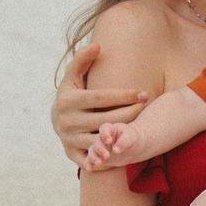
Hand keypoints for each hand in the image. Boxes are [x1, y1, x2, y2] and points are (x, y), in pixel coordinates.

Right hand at [52, 43, 147, 166]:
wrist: (58, 118)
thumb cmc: (73, 91)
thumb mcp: (73, 75)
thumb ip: (83, 59)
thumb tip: (97, 45)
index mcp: (68, 100)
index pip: (101, 98)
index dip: (124, 95)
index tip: (144, 92)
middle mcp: (66, 121)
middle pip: (104, 119)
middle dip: (129, 113)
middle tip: (147, 107)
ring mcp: (68, 139)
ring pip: (99, 141)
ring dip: (121, 137)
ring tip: (142, 128)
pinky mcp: (71, 154)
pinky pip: (90, 159)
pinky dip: (105, 158)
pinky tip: (125, 152)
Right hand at [84, 121, 138, 170]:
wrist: (132, 147)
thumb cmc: (131, 138)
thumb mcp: (130, 137)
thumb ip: (124, 141)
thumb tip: (116, 150)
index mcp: (110, 129)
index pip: (104, 129)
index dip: (105, 134)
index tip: (109, 141)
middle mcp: (101, 138)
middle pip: (97, 142)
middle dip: (100, 149)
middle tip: (107, 156)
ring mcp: (99, 147)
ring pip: (92, 151)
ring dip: (93, 157)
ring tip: (99, 163)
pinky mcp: (98, 157)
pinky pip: (90, 160)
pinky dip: (88, 164)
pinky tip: (89, 169)